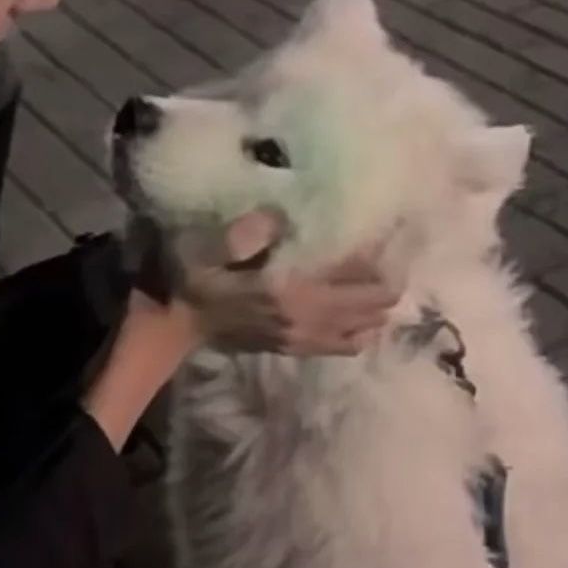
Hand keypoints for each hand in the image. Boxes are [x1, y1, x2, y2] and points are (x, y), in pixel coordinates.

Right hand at [179, 210, 399, 356]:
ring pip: (368, 327)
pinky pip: (348, 345)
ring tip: (375, 277)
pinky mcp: (300, 349)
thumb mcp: (209, 247)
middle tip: (387, 251)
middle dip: (388, 277)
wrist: (178, 325)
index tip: (388, 229)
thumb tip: (281, 217)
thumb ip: (245, 233)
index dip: (380, 253)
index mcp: (291, 291)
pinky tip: (357, 310)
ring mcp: (306, 340)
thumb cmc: (193, 278)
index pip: (358, 276)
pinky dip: (362, 327)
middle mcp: (308, 319)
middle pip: (375, 304)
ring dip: (378, 304)